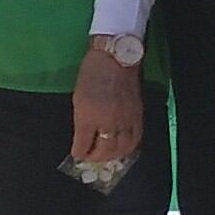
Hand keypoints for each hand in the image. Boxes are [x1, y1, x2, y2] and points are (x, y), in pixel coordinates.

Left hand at [71, 41, 144, 169]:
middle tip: (90, 157)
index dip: (79, 153)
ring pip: (121, 148)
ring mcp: (125, 119)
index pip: (83, 144)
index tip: (77, 154)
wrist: (116, 57)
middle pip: (104, 150)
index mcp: (89, 114)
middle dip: (95, 158)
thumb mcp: (78, 96)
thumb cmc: (92, 72)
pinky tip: (122, 148)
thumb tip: (82, 137)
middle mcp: (108, 120)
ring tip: (105, 156)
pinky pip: (135, 138)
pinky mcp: (138, 115)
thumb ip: (81, 119)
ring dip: (112, 156)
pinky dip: (128, 148)